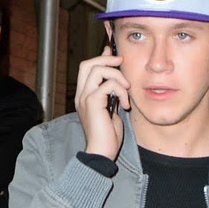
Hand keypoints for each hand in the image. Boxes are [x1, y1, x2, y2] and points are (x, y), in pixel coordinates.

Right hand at [74, 45, 129, 160]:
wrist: (101, 153)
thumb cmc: (108, 136)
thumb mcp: (111, 111)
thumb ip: (112, 96)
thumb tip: (119, 83)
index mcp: (84, 96)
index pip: (87, 68)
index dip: (101, 58)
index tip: (115, 55)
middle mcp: (81, 95)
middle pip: (88, 64)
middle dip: (107, 59)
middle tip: (121, 63)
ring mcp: (85, 98)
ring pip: (97, 70)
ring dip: (117, 76)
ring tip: (127, 90)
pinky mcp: (92, 103)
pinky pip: (108, 85)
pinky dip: (121, 91)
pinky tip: (125, 105)